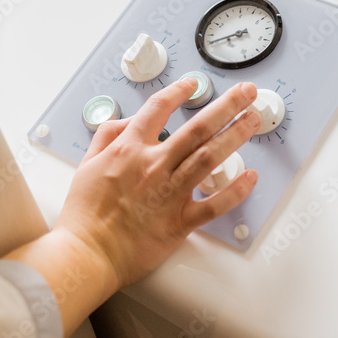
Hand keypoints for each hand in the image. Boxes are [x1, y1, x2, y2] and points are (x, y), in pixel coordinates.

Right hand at [57, 79, 259, 289]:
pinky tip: (251, 176)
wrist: (86, 253)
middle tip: (247, 92)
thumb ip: (109, 135)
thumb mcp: (87, 163)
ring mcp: (169, 193)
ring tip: (253, 120)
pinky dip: (235, 190)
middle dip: (227, 105)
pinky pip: (214, 204)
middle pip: (198, 128)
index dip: (179, 91)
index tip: (193, 84)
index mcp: (129, 149)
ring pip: (211, 157)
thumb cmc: (84, 214)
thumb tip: (131, 120)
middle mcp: (154, 165)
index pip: (158, 108)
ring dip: (236, 135)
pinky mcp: (179, 222)